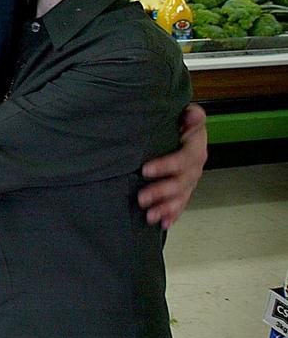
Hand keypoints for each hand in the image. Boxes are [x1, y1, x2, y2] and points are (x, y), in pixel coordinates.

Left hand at [138, 103, 207, 229]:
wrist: (186, 128)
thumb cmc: (182, 120)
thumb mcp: (188, 113)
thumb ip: (191, 114)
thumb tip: (191, 114)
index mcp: (196, 148)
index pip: (182, 160)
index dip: (165, 166)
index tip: (145, 170)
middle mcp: (195, 167)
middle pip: (180, 183)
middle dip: (161, 192)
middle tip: (141, 198)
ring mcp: (190, 180)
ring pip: (180, 197)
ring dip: (165, 208)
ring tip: (150, 216)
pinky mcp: (185, 189)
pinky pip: (181, 204)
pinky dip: (173, 215)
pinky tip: (163, 224)